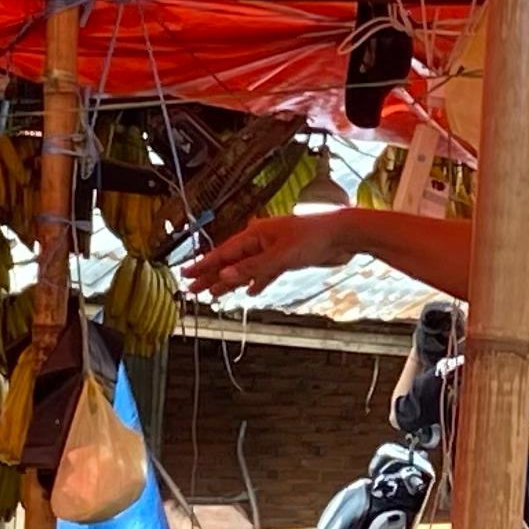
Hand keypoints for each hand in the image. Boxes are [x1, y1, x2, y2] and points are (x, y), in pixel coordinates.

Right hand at [183, 208, 358, 299]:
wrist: (342, 236)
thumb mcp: (280, 256)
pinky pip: (265, 273)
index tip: (186, 274)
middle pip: (230, 262)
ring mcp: (273, 251)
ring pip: (246, 269)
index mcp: (255, 235)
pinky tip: (250, 291)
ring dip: (231, 281)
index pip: (222, 253)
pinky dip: (257, 282)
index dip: (203, 265)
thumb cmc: (314, 237)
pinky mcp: (287, 260)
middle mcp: (261, 241)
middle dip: (211, 276)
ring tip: (214, 294)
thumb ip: (253, 268)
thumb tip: (225, 276)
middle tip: (193, 289)